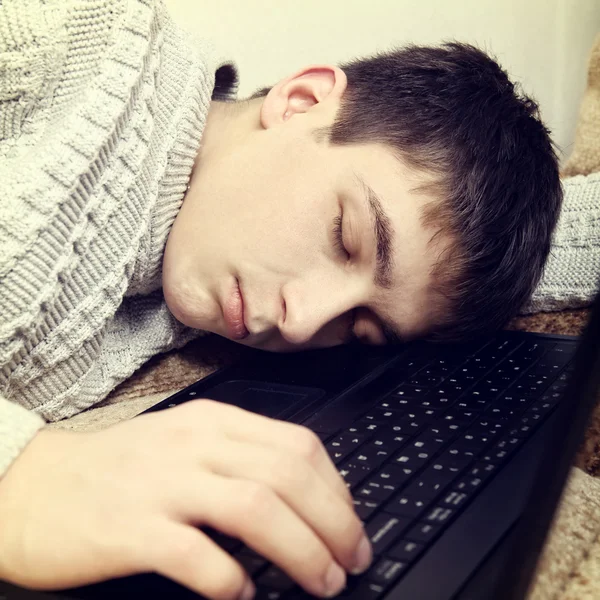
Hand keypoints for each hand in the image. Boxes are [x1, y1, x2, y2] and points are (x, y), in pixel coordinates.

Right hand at [0, 400, 371, 598]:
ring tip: (323, 582)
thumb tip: (302, 498)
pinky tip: (246, 595)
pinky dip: (232, 578)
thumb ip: (240, 459)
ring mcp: (163, 484)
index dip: (337, 489)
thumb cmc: (121, 468)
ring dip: (301, 551)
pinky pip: (197, 555)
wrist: (38, 484)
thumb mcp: (187, 443)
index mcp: (215, 421)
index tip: (351, 523)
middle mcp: (195, 445)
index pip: (298, 445)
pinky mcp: (132, 529)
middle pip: (287, 476)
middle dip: (334, 523)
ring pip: (256, 509)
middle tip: (352, 560)